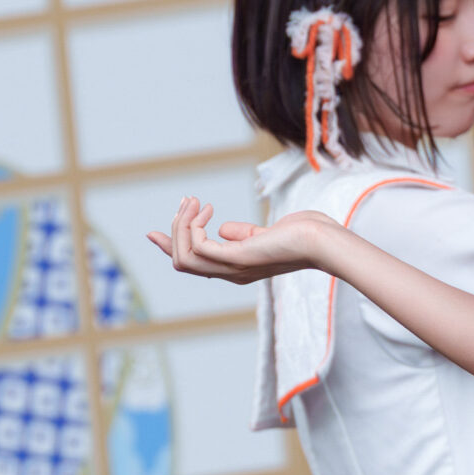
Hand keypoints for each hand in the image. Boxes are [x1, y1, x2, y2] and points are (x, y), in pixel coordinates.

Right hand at [145, 197, 340, 283]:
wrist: (322, 241)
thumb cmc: (302, 235)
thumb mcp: (266, 234)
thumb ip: (243, 234)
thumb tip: (222, 229)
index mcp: (235, 268)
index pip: (193, 263)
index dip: (171, 247)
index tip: (151, 233)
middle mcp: (230, 273)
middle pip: (181, 262)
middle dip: (174, 231)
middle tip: (187, 201)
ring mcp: (233, 268)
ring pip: (183, 258)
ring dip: (181, 226)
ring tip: (192, 201)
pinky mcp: (238, 258)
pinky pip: (198, 246)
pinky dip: (194, 226)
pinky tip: (206, 209)